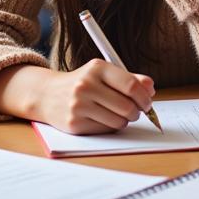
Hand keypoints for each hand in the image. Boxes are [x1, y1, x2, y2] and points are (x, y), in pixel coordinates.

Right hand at [36, 59, 155, 134]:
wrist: (48, 94)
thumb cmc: (83, 83)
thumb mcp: (103, 74)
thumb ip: (129, 78)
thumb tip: (150, 87)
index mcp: (97, 68)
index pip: (130, 85)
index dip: (144, 97)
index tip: (148, 102)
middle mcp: (86, 85)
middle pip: (127, 106)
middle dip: (136, 112)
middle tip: (134, 111)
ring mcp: (79, 105)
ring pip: (118, 122)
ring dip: (123, 121)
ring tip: (116, 114)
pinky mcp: (75, 123)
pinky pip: (105, 130)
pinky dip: (109, 127)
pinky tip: (101, 118)